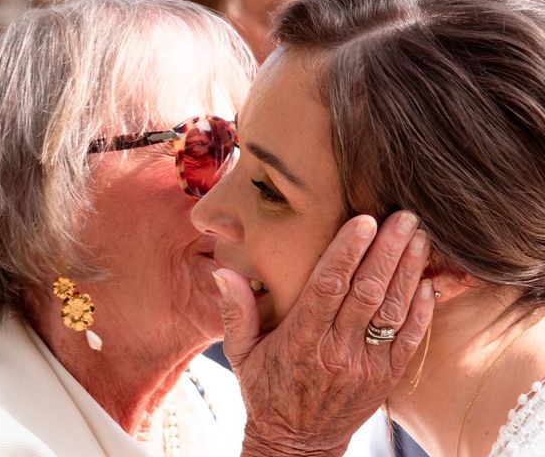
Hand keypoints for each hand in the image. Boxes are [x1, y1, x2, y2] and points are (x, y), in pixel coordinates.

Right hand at [213, 211, 434, 456]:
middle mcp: (336, 351)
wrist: (297, 445)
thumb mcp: (240, 354)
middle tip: (404, 217)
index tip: (365, 222)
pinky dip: (422, 311)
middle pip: (367, 292)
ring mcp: (366, 366)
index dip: (348, 252)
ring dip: (408, 272)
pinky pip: (410, 341)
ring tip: (419, 238)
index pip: (328, 287)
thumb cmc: (265, 392)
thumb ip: (235, 311)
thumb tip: (223, 271)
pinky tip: (428, 282)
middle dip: (387, 251)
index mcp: (301, 340)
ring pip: (392, 311)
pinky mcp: (385, 379)